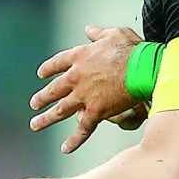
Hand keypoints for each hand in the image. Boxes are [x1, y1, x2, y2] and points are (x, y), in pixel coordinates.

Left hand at [30, 24, 143, 153]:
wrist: (143, 68)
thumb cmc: (132, 50)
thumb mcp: (114, 33)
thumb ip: (98, 33)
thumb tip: (89, 30)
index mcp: (80, 56)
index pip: (56, 63)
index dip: (47, 69)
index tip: (41, 74)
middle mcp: (77, 77)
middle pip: (53, 89)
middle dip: (42, 97)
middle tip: (34, 103)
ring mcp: (84, 96)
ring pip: (60, 110)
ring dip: (46, 118)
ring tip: (36, 124)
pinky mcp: (96, 111)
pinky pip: (82, 129)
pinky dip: (73, 140)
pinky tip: (65, 148)